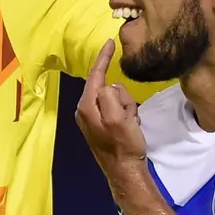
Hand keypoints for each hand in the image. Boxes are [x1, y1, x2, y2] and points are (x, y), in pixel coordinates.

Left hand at [75, 39, 146, 173]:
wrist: (125, 172)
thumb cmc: (123, 145)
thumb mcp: (118, 117)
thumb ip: (112, 95)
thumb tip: (110, 86)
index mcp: (86, 105)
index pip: (95, 74)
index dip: (104, 58)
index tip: (110, 42)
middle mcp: (85, 109)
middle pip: (108, 87)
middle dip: (122, 97)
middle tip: (130, 115)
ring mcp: (92, 118)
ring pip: (115, 98)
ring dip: (126, 107)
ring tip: (130, 124)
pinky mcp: (100, 125)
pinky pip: (116, 109)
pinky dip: (125, 114)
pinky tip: (128, 127)